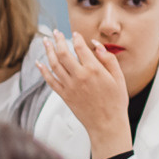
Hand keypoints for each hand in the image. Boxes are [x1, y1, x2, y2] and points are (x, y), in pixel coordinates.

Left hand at [39, 32, 133, 158]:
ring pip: (54, 64)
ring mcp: (70, 86)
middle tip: (55, 32)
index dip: (76, 38)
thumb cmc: (115, 102)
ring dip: (48, 51)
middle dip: (58, 40)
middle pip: (63, 53)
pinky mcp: (64, 96)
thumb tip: (96, 44)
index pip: (80, 47)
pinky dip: (43, 71)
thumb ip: (108, 59)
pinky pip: (50, 80)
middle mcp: (79, 76)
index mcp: (94, 70)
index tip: (75, 34)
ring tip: (45, 41)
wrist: (107, 125)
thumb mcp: (118, 78)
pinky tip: (39, 62)